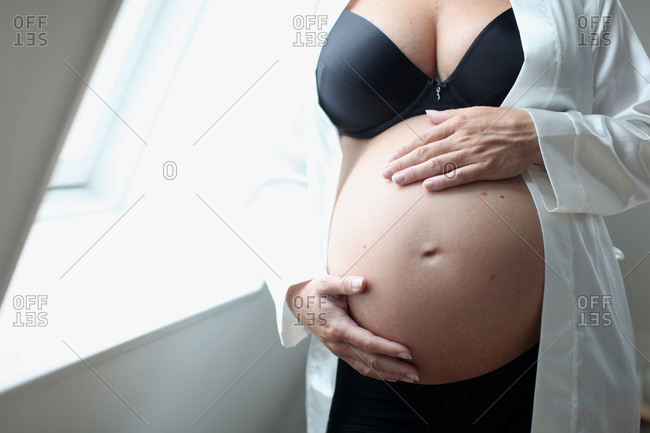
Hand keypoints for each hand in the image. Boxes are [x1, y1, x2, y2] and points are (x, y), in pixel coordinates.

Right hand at [287, 275, 418, 382]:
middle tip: (417, 371)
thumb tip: (362, 283)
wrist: (298, 304)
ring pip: (367, 368)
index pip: (367, 342)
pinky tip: (394, 374)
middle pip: (370, 360)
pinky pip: (361, 367)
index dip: (388, 348)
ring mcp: (339, 350)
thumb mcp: (326, 283)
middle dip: (395, 367)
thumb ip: (344, 283)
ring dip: (390, 374)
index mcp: (337, 327)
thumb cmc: (315, 292)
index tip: (407, 351)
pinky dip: (378, 374)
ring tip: (412, 376)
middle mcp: (338, 343)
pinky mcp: (341, 352)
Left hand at [381, 107, 543, 190]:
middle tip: (385, 174)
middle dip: (403, 163)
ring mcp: (472, 153)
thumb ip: (448, 116)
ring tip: (399, 181)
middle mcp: (461, 138)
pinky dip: (444, 181)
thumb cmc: (501, 122)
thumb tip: (428, 115)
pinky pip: (461, 175)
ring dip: (416, 173)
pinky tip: (429, 187)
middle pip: (426, 152)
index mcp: (456, 124)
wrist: (532, 132)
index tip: (389, 159)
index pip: (424, 138)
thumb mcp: (473, 112)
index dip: (404, 149)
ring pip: (438, 164)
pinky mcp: (485, 167)